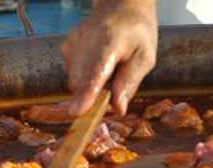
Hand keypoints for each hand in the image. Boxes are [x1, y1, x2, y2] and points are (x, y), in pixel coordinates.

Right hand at [61, 0, 157, 115]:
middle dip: (94, 97)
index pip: (96, 71)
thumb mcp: (145, 57)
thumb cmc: (137, 34)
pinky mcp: (67, 47)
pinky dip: (85, 79)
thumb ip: (130, 82)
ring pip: (75, 82)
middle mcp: (86, 41)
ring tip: (110, 71)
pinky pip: (73, 76)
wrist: (122, 7)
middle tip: (115, 88)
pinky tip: (99, 66)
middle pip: (81, 82)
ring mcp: (73, 43)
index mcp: (110, 42)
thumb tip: (118, 108)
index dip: (87, 93)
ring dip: (91, 88)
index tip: (77, 111)